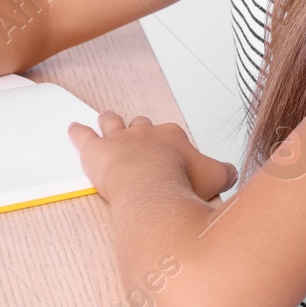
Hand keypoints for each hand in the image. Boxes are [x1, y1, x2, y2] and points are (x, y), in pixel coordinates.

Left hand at [68, 110, 237, 202]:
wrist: (151, 188)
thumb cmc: (180, 184)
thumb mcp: (216, 178)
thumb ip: (225, 173)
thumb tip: (232, 172)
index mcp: (172, 137)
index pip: (173, 136)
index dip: (173, 147)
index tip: (173, 158)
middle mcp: (145, 133)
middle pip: (143, 125)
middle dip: (141, 130)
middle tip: (140, 137)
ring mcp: (119, 140)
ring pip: (113, 123)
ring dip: (110, 121)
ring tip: (107, 118)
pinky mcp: (96, 151)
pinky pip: (83, 136)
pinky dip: (77, 132)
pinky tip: (73, 128)